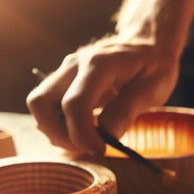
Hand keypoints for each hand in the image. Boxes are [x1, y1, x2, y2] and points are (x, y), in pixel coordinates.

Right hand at [26, 37, 179, 155]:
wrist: (147, 42)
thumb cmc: (154, 65)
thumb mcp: (153, 88)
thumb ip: (127, 110)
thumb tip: (106, 137)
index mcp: (99, 64)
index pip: (74, 103)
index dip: (82, 134)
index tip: (99, 150)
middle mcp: (74, 65)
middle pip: (41, 102)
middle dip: (58, 134)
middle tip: (85, 148)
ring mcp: (65, 71)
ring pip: (39, 105)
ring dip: (55, 130)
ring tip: (85, 141)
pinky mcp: (63, 80)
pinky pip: (48, 106)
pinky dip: (59, 124)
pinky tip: (82, 131)